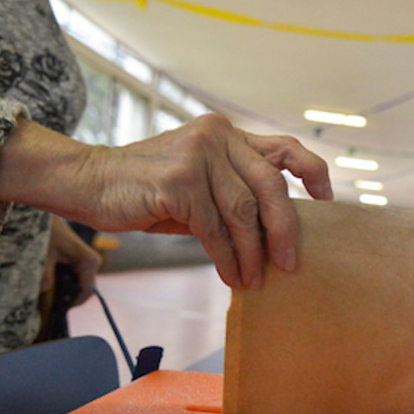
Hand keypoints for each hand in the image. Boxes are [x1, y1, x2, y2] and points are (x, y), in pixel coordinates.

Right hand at [0, 114, 332, 288]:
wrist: (87, 182)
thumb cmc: (147, 188)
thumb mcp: (197, 179)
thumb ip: (233, 192)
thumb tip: (275, 234)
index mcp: (227, 133)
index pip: (284, 147)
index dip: (312, 172)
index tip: (326, 199)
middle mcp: (217, 136)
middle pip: (271, 186)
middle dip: (286, 230)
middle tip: (290, 263)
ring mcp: (198, 156)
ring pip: (244, 213)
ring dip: (253, 254)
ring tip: (256, 279)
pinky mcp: (178, 182)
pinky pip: (215, 230)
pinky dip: (227, 259)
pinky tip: (231, 277)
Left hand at [41, 215, 101, 305]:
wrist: (46, 218)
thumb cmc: (46, 233)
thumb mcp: (43, 254)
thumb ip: (44, 274)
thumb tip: (44, 290)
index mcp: (89, 262)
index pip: (87, 291)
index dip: (72, 302)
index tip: (56, 308)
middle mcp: (93, 263)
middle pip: (84, 289)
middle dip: (68, 296)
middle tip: (48, 299)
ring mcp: (88, 262)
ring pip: (80, 285)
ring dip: (65, 289)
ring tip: (48, 288)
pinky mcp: (82, 261)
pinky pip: (77, 278)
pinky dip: (64, 282)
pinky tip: (51, 279)